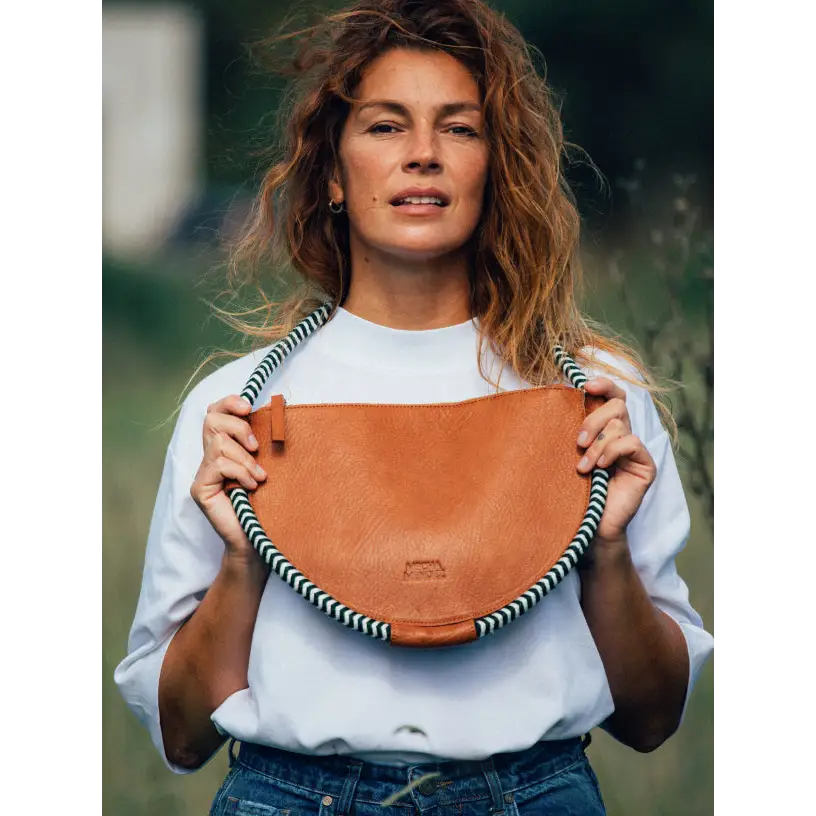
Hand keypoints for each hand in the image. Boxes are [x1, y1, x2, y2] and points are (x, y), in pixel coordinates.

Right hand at [190, 395, 266, 559]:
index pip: (215, 412)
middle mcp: (208, 458)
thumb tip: (272, 414)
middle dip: (239, 427)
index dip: (229, 403)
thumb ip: (259, 443)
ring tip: (258, 477)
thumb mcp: (265, 464)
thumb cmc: (266, 503)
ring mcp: (202, 474)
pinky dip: (241, 472)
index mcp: (223, 448)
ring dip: (245, 458)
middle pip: (212, 419)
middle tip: (256, 447)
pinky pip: (219, 465)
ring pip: (219, 443)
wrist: (258, 539)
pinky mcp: (199, 488)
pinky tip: (252, 487)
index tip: (249, 407)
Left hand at [576, 377, 656, 546]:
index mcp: (605, 429)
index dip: (604, 385)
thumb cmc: (574, 491)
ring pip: (620, 425)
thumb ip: (571, 432)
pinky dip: (612, 451)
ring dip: (597, 444)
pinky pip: (632, 442)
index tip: (585, 385)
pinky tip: (599, 468)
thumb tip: (551, 403)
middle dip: (593, 419)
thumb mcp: (568, 455)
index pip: (612, 396)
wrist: (587, 525)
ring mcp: (635, 451)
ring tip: (583, 466)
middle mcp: (622, 436)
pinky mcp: (645, 466)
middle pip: (617, 405)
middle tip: (578, 442)